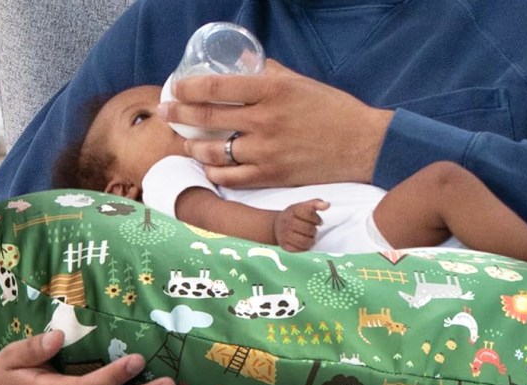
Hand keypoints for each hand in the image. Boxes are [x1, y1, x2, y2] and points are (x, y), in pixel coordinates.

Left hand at [163, 59, 393, 187]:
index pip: (216, 87)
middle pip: (208, 118)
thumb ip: (268, 73)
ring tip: (186, 142)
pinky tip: (209, 166)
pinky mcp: (273, 176)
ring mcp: (267, 151)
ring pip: (214, 152)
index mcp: (272, 90)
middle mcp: (265, 120)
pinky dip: (215, 172)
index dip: (188, 88)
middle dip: (179, 114)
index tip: (176, 88)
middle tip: (164, 112)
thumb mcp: (300, 82)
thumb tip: (241, 64)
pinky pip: (232, 178)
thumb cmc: (333, 110)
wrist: (362, 144)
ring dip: (193, 147)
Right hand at [274, 199, 328, 251]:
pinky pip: (299, 249)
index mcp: (293, 210)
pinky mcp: (284, 245)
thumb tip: (327, 205)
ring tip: (310, 237)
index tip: (318, 222)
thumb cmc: (292, 216)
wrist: (276, 226)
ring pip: (304, 241)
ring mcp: (284, 235)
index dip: (317, 219)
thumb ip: (316, 203)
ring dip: (311, 240)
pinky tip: (304, 242)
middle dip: (314, 231)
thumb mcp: (303, 206)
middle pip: (308, 229)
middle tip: (313, 230)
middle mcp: (287, 222)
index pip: (309, 214)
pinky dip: (305, 247)